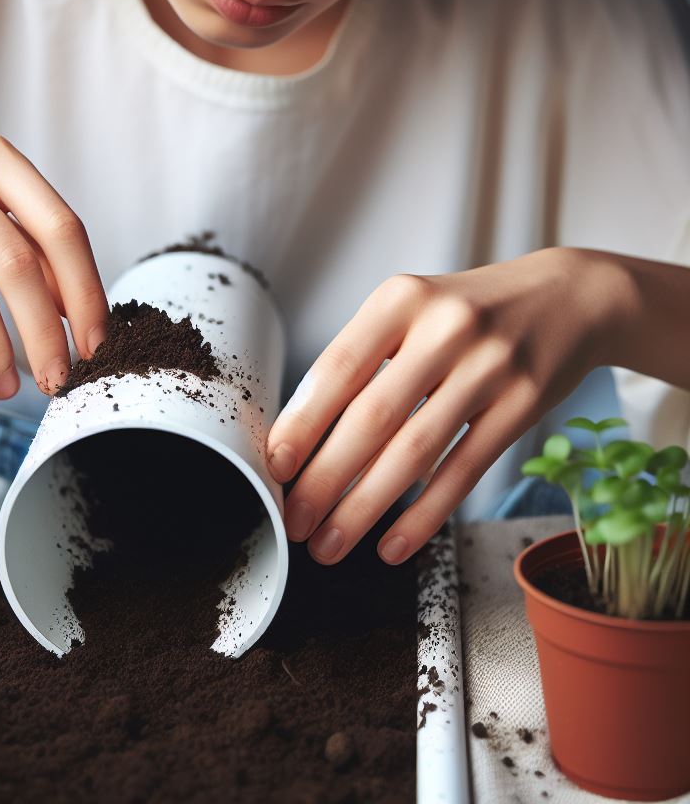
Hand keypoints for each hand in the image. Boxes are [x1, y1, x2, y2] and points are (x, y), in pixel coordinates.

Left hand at [266, 248, 626, 565]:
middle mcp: (445, 327)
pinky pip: (465, 470)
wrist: (567, 297)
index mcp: (401, 298)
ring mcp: (490, 366)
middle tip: (293, 521)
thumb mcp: (411, 312)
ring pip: (415, 451)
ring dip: (365, 507)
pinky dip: (424, 515)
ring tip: (330, 543)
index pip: (338, 367)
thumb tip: (303, 436)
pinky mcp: (523, 404)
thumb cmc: (465, 314)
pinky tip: (392, 545)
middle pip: (372, 417)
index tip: (274, 465)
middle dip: (325, 478)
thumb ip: (363, 360)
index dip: (303, 421)